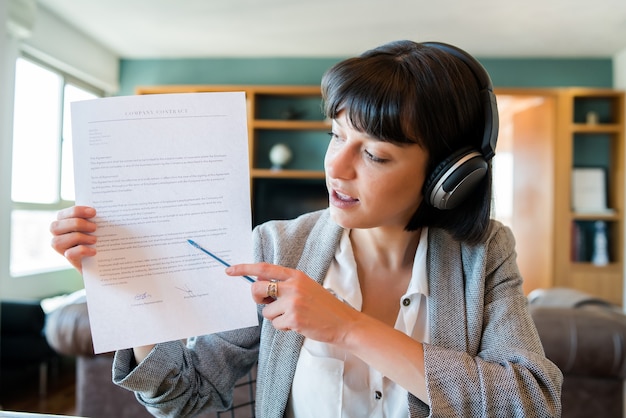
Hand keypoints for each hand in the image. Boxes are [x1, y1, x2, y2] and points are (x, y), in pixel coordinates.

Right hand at [49, 205, 97, 272]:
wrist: (104, 256)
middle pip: (56, 226)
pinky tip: (94, 251)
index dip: (77, 211)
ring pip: (59, 241)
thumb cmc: (99, 234)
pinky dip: (83, 250)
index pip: (62, 214)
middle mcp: (57, 234)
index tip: (94, 212)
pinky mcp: (69, 259)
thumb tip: (102, 209)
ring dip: (80, 238)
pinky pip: (70, 254)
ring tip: (95, 240)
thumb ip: (94, 217)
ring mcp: (61, 248)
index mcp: (63, 221)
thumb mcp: (96, 224)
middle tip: (94, 227)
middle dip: (77, 224)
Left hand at [226, 262, 357, 343]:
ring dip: (276, 317)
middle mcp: (293, 286)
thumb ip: (285, 285)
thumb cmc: (323, 307)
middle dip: (257, 299)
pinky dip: (284, 327)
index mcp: (296, 275)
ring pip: (266, 312)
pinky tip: (298, 325)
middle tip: (268, 304)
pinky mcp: (294, 318)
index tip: (229, 270)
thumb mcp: (306, 287)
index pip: (263, 268)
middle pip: (257, 289)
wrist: (343, 323)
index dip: (244, 268)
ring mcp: (293, 302)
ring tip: (294, 317)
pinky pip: (275, 324)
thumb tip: (259, 287)